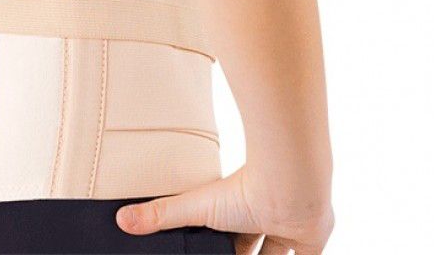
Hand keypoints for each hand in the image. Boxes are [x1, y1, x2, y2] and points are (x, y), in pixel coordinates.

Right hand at [115, 166, 333, 254]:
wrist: (288, 185)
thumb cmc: (244, 188)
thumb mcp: (197, 209)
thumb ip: (161, 215)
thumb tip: (121, 219)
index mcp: (238, 212)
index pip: (228, 237)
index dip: (222, 249)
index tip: (216, 250)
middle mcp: (264, 219)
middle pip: (252, 249)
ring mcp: (289, 231)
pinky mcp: (312, 242)